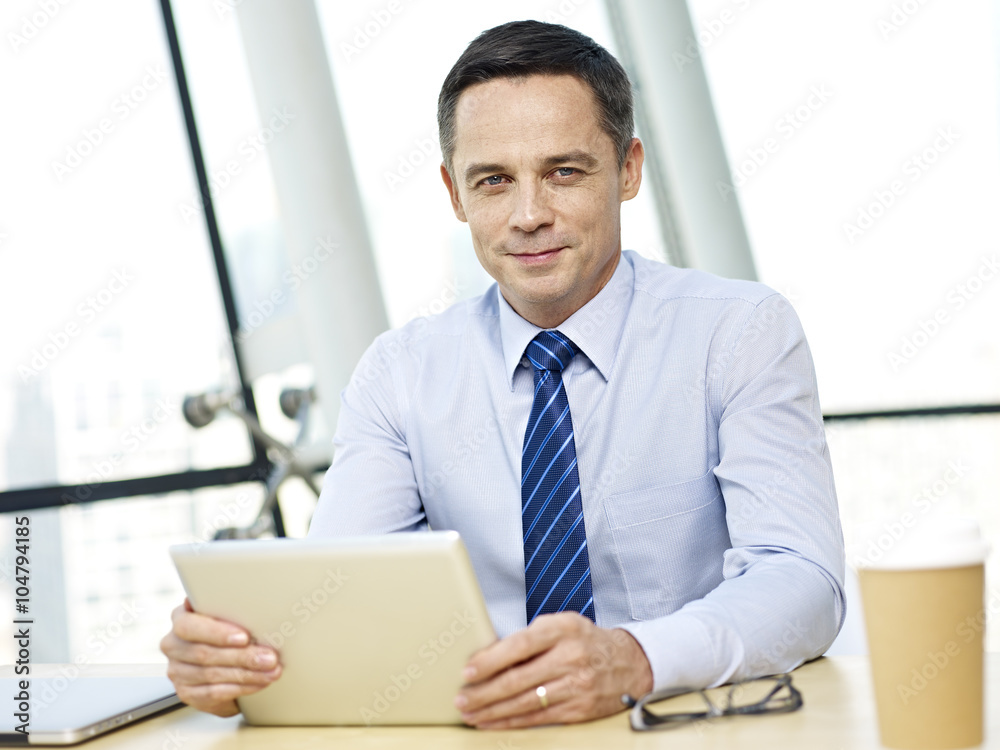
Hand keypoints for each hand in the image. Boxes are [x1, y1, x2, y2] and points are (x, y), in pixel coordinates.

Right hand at [159, 598, 281, 716]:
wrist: (221, 663)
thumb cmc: (227, 632)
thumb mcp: (228, 618)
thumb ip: (233, 614)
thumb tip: (259, 613)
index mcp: (181, 619)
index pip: (189, 626)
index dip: (217, 633)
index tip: (244, 637)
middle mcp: (174, 645)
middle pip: (205, 653)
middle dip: (242, 656)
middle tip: (269, 657)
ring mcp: (177, 671)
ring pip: (212, 674)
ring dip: (247, 673)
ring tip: (270, 671)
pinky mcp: (187, 693)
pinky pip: (215, 693)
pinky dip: (241, 687)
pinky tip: (259, 683)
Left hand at [455, 612, 652, 728]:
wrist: (630, 664)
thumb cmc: (587, 641)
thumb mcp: (562, 625)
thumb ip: (530, 638)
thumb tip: (488, 656)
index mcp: (564, 630)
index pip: (520, 645)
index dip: (491, 659)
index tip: (468, 670)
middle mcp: (571, 657)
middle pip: (519, 679)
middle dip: (484, 691)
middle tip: (462, 697)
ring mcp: (577, 686)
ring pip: (525, 702)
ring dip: (492, 711)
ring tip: (470, 713)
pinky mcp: (579, 710)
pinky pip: (538, 718)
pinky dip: (511, 721)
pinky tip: (493, 722)